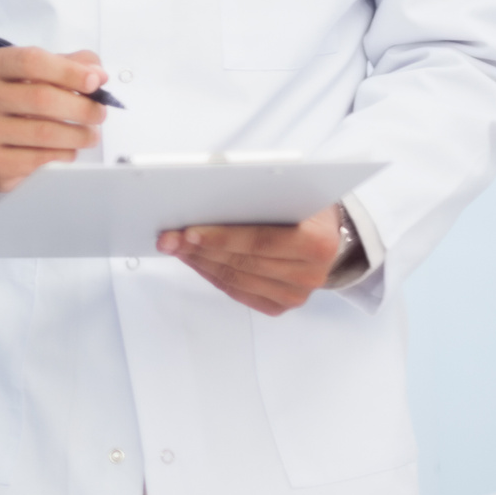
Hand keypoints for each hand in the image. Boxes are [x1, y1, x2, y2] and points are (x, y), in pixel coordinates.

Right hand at [0, 45, 108, 205]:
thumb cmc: (16, 104)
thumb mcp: (39, 75)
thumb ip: (71, 66)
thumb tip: (97, 74)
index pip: (31, 61)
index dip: (68, 71)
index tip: (94, 81)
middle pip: (42, 98)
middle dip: (82, 108)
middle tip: (99, 114)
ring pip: (45, 132)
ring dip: (78, 135)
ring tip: (89, 135)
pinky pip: (40, 159)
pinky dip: (64, 155)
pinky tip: (67, 150)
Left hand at [156, 205, 344, 316]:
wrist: (327, 231)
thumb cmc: (302, 204)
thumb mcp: (290, 190)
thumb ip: (257, 193)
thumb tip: (207, 196)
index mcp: (319, 242)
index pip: (261, 241)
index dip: (221, 237)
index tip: (189, 231)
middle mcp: (312, 274)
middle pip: (244, 262)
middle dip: (200, 249)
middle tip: (168, 237)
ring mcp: (298, 294)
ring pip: (236, 278)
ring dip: (200, 261)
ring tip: (175, 246)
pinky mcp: (282, 304)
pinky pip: (238, 292)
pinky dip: (211, 274)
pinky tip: (194, 259)